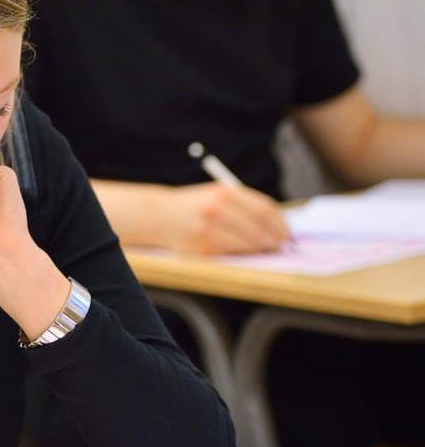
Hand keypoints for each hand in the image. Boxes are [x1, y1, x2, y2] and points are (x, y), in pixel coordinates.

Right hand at [157, 182, 290, 254]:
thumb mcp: (217, 194)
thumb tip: (276, 224)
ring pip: (247, 242)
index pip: (264, 209)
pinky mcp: (201, 247)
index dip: (280, 223)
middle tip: (281, 245)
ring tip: (266, 249)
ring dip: (261, 248)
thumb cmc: (193, 206)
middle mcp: (216, 209)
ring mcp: (208, 229)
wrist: (158, 216)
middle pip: (259, 227)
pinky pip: (232, 252)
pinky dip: (244, 253)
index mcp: (224, 192)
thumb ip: (244, 204)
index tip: (287, 232)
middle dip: (274, 238)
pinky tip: (247, 252)